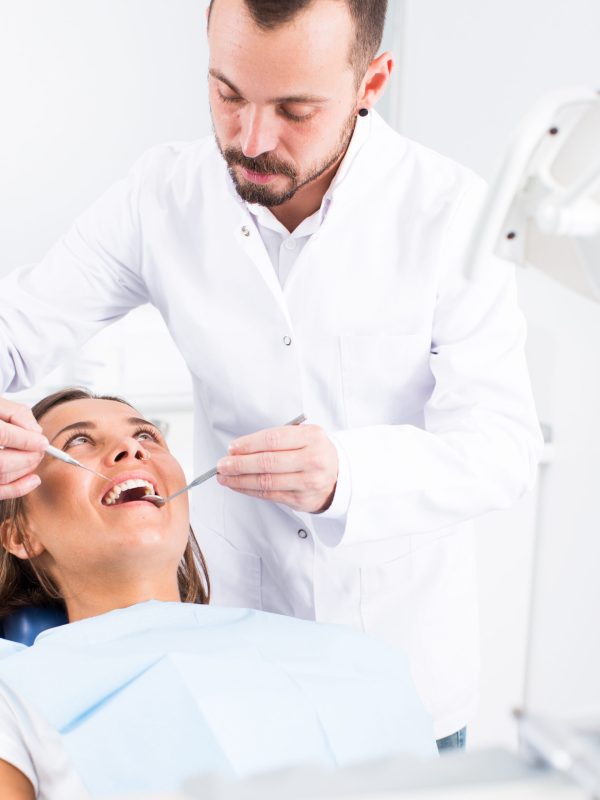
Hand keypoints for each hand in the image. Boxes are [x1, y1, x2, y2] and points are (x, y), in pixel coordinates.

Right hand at [0, 397, 48, 499]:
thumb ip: (17, 413)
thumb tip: (36, 431)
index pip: (4, 436)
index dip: (27, 441)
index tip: (43, 442)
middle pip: (3, 462)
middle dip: (29, 457)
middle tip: (41, 449)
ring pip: (2, 476)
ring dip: (26, 470)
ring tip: (35, 458)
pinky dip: (18, 488)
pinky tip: (33, 479)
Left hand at [217, 423, 338, 512]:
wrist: (338, 476)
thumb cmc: (315, 452)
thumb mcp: (304, 435)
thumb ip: (277, 438)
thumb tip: (240, 448)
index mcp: (312, 437)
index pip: (273, 440)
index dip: (249, 444)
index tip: (232, 448)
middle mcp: (312, 459)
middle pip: (267, 462)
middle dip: (240, 463)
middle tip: (222, 464)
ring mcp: (307, 482)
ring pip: (266, 481)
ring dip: (240, 479)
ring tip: (224, 476)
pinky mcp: (300, 499)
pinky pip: (269, 494)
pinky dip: (249, 490)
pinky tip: (238, 485)